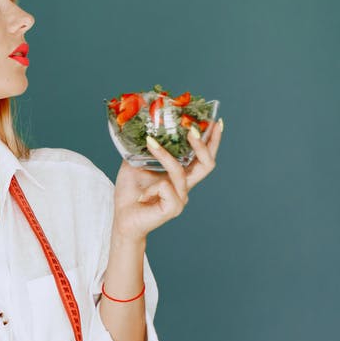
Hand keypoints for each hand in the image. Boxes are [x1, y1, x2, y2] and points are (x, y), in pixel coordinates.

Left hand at [111, 118, 222, 240]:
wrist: (122, 218)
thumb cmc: (130, 193)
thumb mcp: (135, 164)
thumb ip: (142, 149)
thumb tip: (142, 127)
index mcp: (181, 176)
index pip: (203, 157)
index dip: (212, 141)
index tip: (217, 122)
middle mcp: (185, 186)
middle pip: (207, 164)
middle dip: (202, 145)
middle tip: (192, 129)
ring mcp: (181, 198)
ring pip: (179, 171)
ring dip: (164, 155)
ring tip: (150, 142)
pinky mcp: (173, 208)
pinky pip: (166, 187)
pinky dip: (151, 187)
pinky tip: (142, 197)